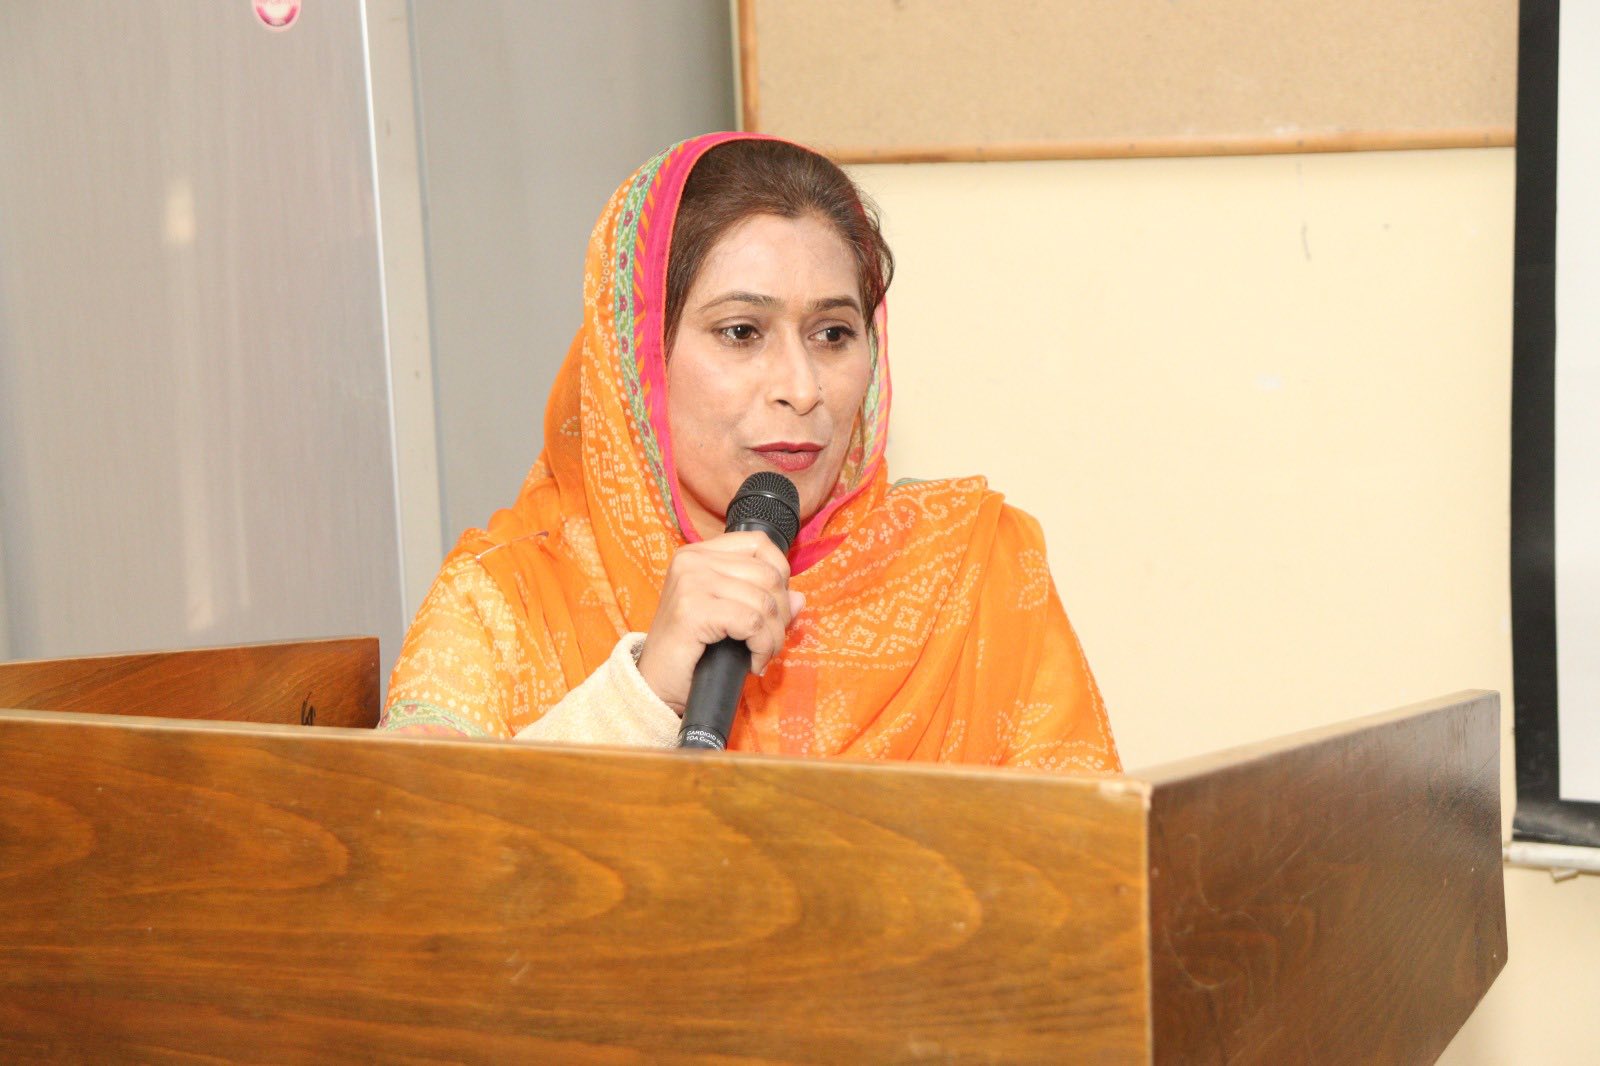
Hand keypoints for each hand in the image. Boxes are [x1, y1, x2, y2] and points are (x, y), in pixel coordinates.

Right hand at [636, 531, 805, 714]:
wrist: (655, 685)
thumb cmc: (692, 651)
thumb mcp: (729, 617)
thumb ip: (762, 601)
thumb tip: (800, 598)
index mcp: (699, 553)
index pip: (759, 543)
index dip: (780, 574)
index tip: (774, 608)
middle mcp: (692, 560)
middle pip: (768, 574)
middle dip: (781, 614)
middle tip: (769, 642)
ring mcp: (691, 582)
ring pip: (764, 601)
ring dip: (773, 636)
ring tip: (761, 655)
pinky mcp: (693, 609)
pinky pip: (752, 622)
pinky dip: (761, 646)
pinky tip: (753, 662)